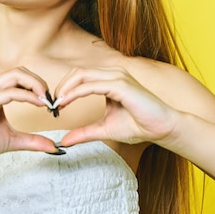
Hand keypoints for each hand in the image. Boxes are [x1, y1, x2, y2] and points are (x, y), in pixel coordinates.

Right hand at [0, 67, 57, 162]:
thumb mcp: (12, 140)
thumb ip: (32, 140)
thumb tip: (53, 147)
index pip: (20, 76)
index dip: (38, 86)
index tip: (50, 103)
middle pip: (20, 71)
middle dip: (39, 83)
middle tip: (51, 100)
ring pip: (15, 75)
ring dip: (35, 85)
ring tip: (46, 101)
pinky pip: (9, 92)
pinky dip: (27, 96)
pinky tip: (38, 104)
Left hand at [54, 66, 178, 147]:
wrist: (163, 129)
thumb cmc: (139, 126)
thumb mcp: (104, 129)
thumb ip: (84, 133)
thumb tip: (64, 141)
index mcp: (109, 80)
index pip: (79, 77)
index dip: (64, 89)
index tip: (54, 106)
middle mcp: (112, 74)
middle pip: (77, 72)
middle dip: (61, 87)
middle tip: (51, 104)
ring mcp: (117, 76)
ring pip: (81, 75)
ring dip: (65, 89)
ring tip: (56, 104)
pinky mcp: (121, 84)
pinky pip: (91, 85)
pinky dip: (75, 93)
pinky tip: (66, 103)